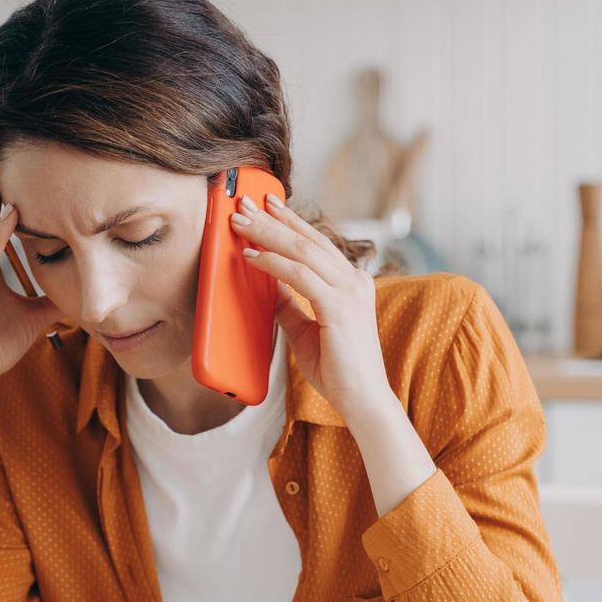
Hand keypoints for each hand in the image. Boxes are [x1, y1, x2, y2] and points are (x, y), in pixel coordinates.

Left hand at [230, 193, 395, 424]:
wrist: (362, 400)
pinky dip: (272, 263)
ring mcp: (350, 291)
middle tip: (243, 202)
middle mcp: (354, 280)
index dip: (289, 221)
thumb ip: (290, 303)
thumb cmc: (338, 369)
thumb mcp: (306, 329)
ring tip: (239, 221)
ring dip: (267, 233)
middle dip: (272, 218)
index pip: (316, 243)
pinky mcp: (339, 307)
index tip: (265, 205)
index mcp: (351, 283)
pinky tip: (251, 256)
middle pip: (307, 239)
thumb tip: (267, 282)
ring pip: (301, 250)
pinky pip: (299, 275)